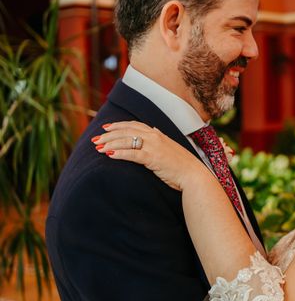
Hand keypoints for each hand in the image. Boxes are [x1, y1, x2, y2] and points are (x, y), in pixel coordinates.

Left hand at [92, 121, 207, 190]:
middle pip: (126, 131)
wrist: (193, 175)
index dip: (118, 125)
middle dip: (109, 135)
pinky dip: (119, 153)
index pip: (134, 125)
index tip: (106, 128)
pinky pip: (132, 154)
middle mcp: (155, 136)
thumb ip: (160, 140)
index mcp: (158, 133)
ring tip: (98, 148)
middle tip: (96, 139)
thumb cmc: (182, 165)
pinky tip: (109, 155)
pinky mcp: (153, 158)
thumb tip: (153, 132)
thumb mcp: (170, 149)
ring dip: (110, 143)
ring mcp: (154, 146)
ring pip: (126, 140)